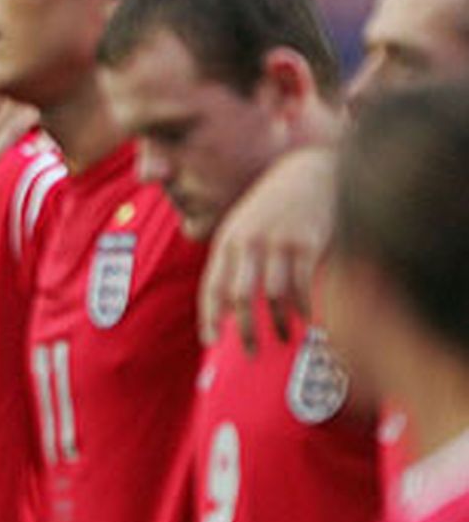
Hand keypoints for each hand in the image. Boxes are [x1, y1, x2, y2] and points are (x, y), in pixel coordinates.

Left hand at [199, 146, 335, 350]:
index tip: (210, 341)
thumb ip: (235, 258)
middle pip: (239, 296)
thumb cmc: (275, 204)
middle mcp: (248, 242)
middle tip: (249, 352)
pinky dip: (305, 307)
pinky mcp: (307, 242)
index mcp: (228, 241)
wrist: (312, 169)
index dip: (209, 316)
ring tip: (283, 338)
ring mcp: (278, 242)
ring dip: (278, 322)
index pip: (212, 286)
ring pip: (272, 295)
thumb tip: (229, 303)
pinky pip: (303, 285)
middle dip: (243, 329)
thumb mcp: (244, 224)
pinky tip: (309, 320)